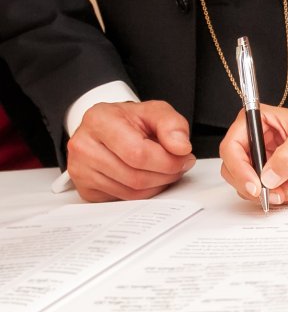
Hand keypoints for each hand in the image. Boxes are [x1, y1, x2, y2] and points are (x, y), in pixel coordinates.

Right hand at [67, 101, 195, 201]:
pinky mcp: (85, 189)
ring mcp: (80, 170)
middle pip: (135, 177)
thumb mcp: (155, 111)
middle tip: (180, 166)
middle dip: (166, 175)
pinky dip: (144, 193)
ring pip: (131, 192)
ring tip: (166, 170)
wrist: (108, 127)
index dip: (168, 161)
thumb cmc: (130, 120)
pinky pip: (123, 200)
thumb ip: (173, 125)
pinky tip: (150, 177)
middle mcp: (83, 146)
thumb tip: (181, 148)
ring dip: (158, 185)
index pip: (138, 153)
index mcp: (99, 120)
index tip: (184, 158)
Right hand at [219, 102, 287, 205]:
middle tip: (275, 194)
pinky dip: (285, 198)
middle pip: (235, 171)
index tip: (255, 184)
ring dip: (273, 194)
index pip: (232, 146)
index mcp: (258, 122)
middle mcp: (259, 142)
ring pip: (252, 187)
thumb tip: (268, 176)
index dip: (239, 168)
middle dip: (254, 187)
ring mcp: (267, 162)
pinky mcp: (278, 178)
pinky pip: (270, 195)